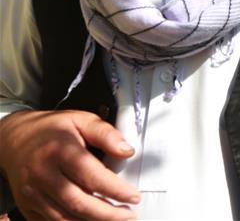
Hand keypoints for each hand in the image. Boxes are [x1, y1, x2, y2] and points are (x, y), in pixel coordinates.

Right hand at [0, 110, 139, 220]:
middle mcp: (43, 174)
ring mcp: (31, 193)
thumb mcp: (81, 120)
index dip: (116, 190)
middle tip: (130, 215)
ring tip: (115, 219)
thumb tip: (128, 151)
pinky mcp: (26, 205)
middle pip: (78, 203)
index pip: (92, 176)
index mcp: (59, 151)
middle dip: (107, 214)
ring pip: (64, 218)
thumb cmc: (53, 129)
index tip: (135, 197)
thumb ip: (106, 134)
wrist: (14, 139)